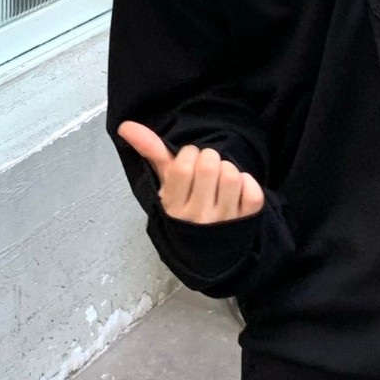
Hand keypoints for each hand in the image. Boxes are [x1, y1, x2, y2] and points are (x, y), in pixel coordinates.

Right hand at [118, 121, 264, 223]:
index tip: (189, 161)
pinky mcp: (246, 222)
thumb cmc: (183, 210)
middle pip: (209, 166)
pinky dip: (248, 184)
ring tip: (220, 179)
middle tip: (205, 169)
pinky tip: (238, 190)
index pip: (183, 166)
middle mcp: (197, 217)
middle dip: (208, 158)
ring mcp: (223, 222)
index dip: (189, 155)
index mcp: (174, 207)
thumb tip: (125, 126)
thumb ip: (150, 151)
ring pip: (231, 175)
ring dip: (228, 169)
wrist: (206, 253)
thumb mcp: (165, 183)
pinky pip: (253, 192)